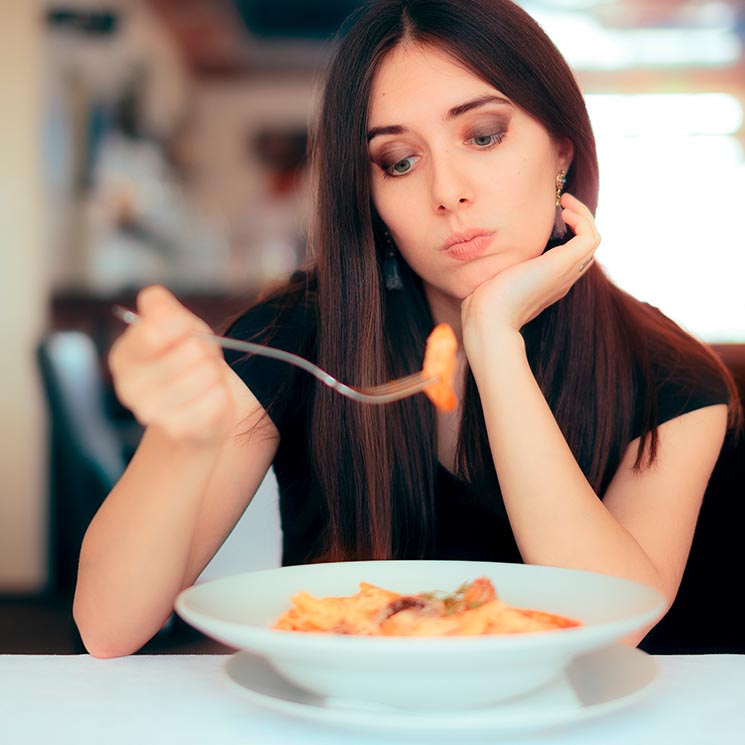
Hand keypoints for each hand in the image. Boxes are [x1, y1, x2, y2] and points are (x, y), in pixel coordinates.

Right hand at [108, 286, 235, 446]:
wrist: (199, 411)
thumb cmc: (186, 362)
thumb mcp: (176, 326)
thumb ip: (161, 307)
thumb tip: (152, 299)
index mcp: (123, 357)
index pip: (154, 330)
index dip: (183, 325)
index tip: (186, 332)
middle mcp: (129, 388)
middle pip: (191, 350)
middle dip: (205, 351)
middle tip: (200, 361)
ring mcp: (153, 413)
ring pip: (207, 374)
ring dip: (215, 374)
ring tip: (204, 381)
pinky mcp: (180, 430)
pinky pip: (217, 398)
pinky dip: (221, 395)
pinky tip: (207, 400)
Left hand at [461, 192, 599, 347]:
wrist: (488, 318)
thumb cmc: (483, 303)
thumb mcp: (495, 278)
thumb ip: (500, 267)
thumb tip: (484, 252)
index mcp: (548, 283)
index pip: (571, 256)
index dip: (568, 232)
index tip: (552, 215)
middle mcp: (562, 279)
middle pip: (586, 246)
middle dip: (579, 220)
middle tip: (562, 203)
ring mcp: (565, 273)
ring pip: (592, 240)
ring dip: (583, 215)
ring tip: (565, 202)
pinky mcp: (563, 265)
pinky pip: (590, 238)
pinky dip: (582, 220)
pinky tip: (564, 212)